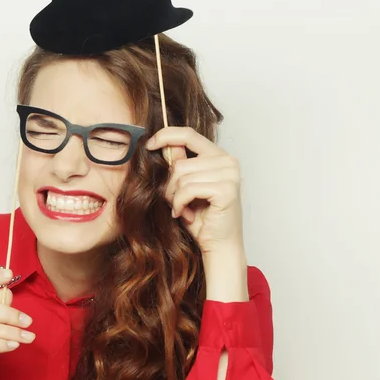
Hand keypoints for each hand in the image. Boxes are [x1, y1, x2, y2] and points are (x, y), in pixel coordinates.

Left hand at [146, 127, 243, 254]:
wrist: (218, 245)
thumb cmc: (202, 219)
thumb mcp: (185, 187)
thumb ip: (179, 165)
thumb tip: (163, 145)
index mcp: (219, 156)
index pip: (189, 134)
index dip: (166, 136)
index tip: (149, 144)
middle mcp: (228, 161)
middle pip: (179, 163)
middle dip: (169, 186)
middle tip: (175, 203)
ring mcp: (229, 174)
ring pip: (181, 177)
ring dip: (174, 198)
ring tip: (182, 210)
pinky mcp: (226, 189)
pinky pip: (187, 189)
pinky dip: (180, 204)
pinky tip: (186, 215)